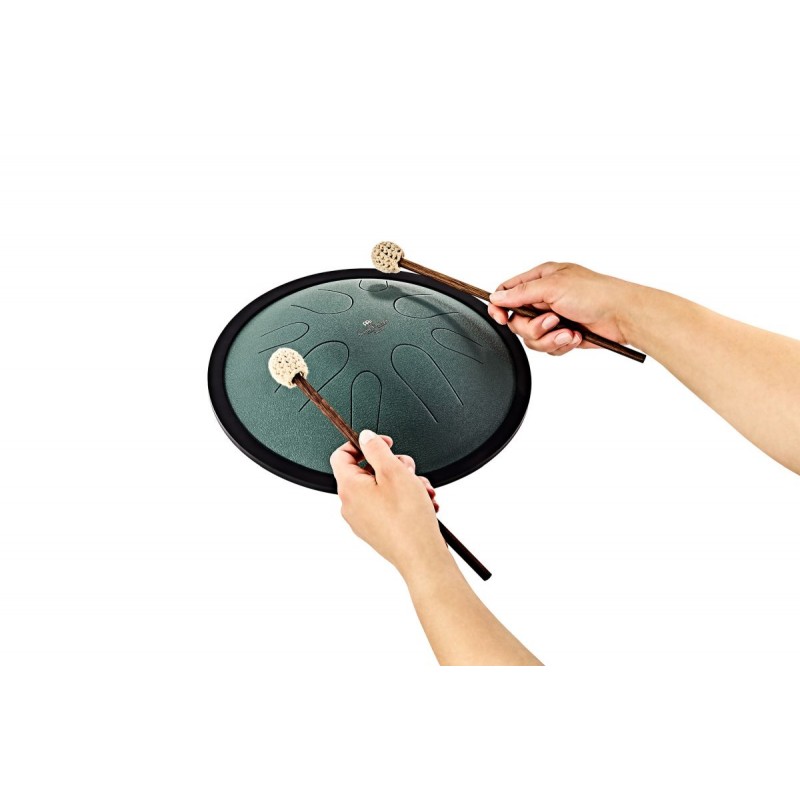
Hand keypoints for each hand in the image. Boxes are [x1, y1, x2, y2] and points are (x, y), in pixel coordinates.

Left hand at [329, 430, 449, 579]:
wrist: (421, 556)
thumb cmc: (408, 520)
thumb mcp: (394, 471)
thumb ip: (377, 449)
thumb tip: (366, 437)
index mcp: (349, 488)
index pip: (341, 455)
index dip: (362, 444)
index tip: (382, 443)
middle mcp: (351, 505)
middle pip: (366, 471)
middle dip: (392, 466)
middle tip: (409, 471)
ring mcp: (362, 519)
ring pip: (381, 489)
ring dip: (404, 484)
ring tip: (422, 491)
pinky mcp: (376, 529)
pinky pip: (386, 506)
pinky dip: (404, 500)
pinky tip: (422, 504)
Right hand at [487, 261, 637, 355]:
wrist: (623, 316)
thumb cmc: (596, 293)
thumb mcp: (553, 287)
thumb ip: (521, 293)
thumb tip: (498, 297)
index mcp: (541, 279)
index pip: (508, 291)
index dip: (499, 306)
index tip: (500, 318)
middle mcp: (545, 298)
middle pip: (517, 320)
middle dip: (533, 327)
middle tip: (551, 321)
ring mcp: (553, 317)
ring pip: (531, 338)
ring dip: (549, 338)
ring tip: (567, 330)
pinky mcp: (562, 334)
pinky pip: (547, 347)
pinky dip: (560, 344)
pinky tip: (574, 336)